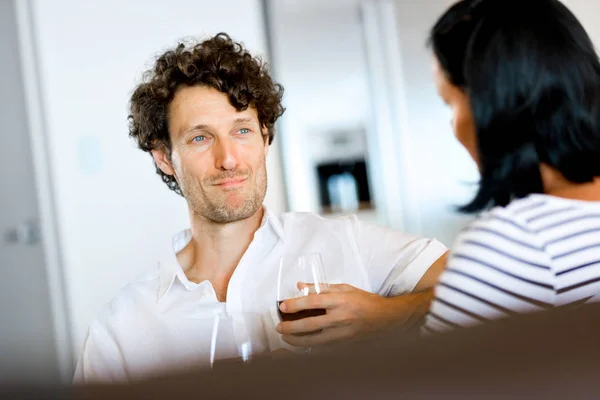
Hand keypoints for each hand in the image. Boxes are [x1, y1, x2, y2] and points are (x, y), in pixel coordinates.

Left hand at [276, 283, 400, 347]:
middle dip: (292, 327)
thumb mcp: (344, 288)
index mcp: (340, 300)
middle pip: (311, 324)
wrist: (385, 318)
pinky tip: (301, 343)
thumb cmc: (364, 300)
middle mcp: (340, 317)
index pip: (314, 302)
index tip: (283, 307)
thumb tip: (300, 286)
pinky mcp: (343, 343)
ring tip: (286, 338)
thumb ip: (321, 287)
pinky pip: (323, 345)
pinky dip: (310, 344)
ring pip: (315, 339)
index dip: (296, 304)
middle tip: (279, 327)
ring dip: (297, 340)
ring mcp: (342, 332)